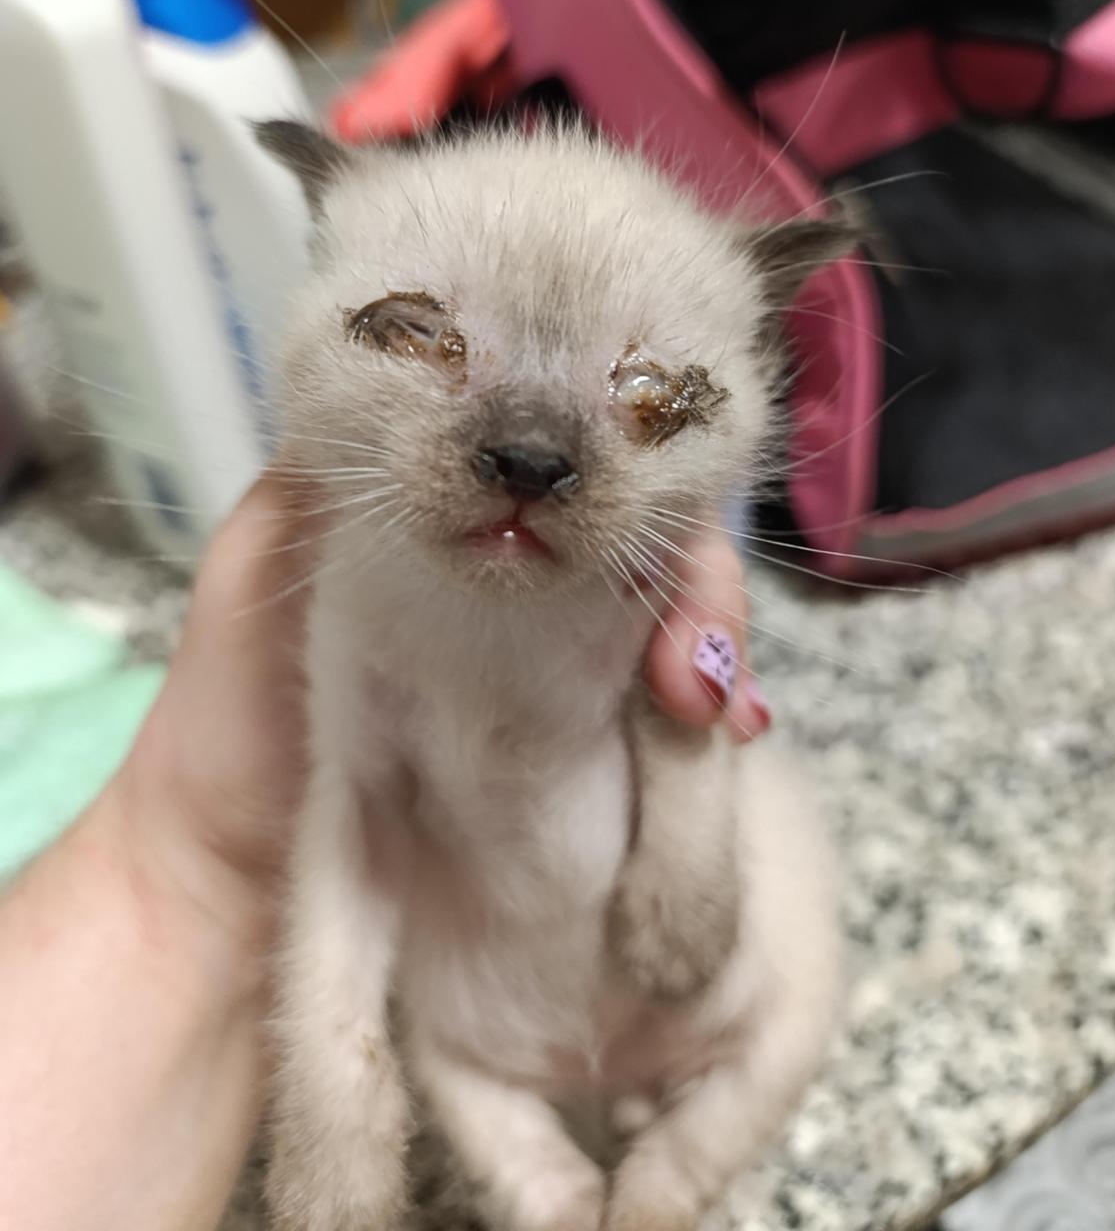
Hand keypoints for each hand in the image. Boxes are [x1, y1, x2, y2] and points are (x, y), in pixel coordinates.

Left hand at [115, 474, 764, 969]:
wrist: (227, 891)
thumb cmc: (233, 721)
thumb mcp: (258, 558)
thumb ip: (327, 467)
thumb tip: (427, 377)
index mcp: (457, 528)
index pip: (576, 465)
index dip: (634, 481)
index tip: (647, 525)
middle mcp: (523, 591)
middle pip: (651, 543)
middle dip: (697, 588)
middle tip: (692, 674)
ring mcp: (558, 676)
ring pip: (676, 624)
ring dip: (715, 651)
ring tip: (714, 712)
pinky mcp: (577, 757)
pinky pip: (668, 718)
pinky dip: (715, 715)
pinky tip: (732, 733)